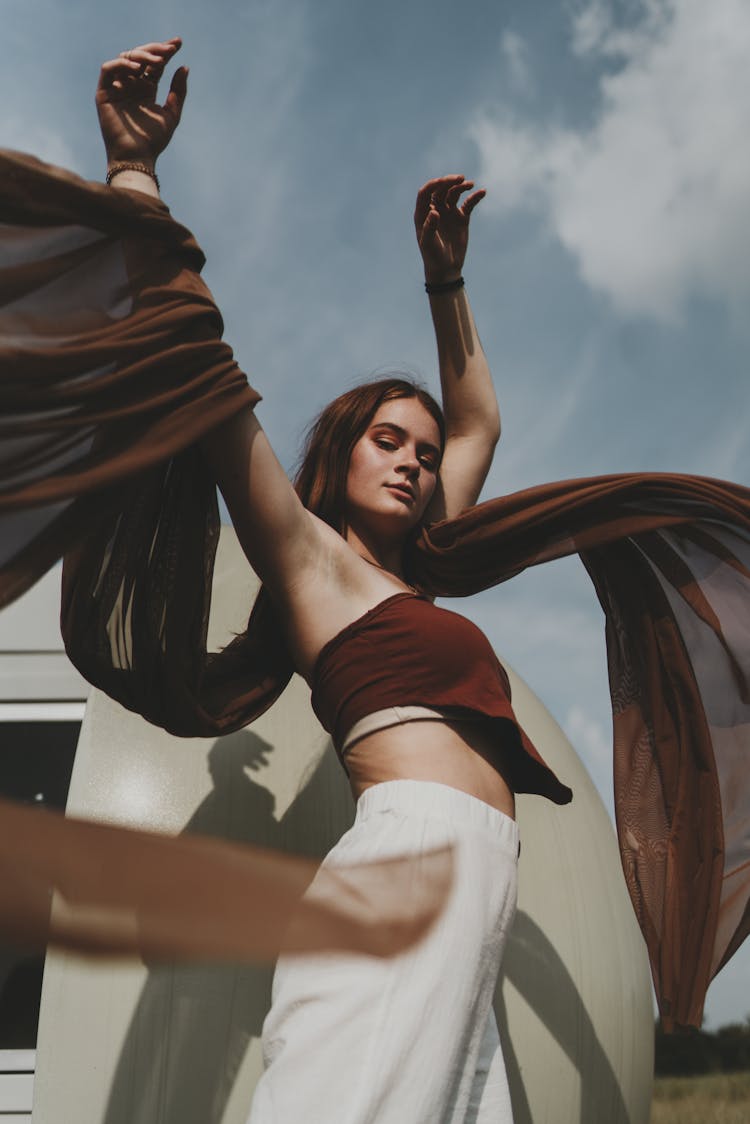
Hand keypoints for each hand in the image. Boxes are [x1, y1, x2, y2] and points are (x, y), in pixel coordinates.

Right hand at [96, 38, 187, 166]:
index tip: (179, 43)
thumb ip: (178, 92)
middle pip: (141, 57)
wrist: (136, 157)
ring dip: (141, 55)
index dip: (166, 52)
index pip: (155, 65)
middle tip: (169, 50)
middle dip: (155, 50)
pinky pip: (108, 70)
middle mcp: (131, 85)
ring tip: (157, 61)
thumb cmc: (154, 140)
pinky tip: (137, 66)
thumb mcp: (172, 114)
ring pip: (125, 59)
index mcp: (146, 89)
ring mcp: (117, 88)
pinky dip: (121, 64)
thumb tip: (184, 67)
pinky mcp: (104, 93)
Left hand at [414, 175, 484, 284]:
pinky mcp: (461, 218)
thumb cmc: (433, 257)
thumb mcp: (429, 243)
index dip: (433, 184)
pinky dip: (475, 197)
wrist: (446, 268)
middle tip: (460, 179)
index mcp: (423, 213)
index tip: (442, 181)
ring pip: (454, 193)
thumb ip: (429, 227)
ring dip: (461, 186)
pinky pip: (468, 203)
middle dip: (449, 182)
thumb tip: (434, 211)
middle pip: (441, 189)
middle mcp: (435, 209)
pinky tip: (482, 192)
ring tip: (469, 184)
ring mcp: (449, 212)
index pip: (425, 193)